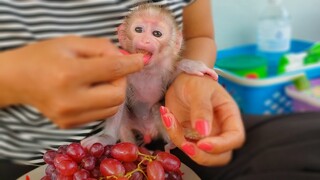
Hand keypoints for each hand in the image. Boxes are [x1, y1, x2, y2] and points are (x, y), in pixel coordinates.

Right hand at [0, 36, 143, 127]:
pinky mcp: (69, 126)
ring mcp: (69, 117)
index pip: (111, 70)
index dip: (131, 64)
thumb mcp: (72, 43)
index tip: (142, 60)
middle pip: (117, 95)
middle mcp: (70, 100)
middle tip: (110, 71)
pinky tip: (90, 92)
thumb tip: (127, 59)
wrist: (19, 79)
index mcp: (69, 75)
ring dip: (114, 92)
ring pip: (113, 108)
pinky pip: (101, 115)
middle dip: (121, 81)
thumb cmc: (45, 56)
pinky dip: (103, 102)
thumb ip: (102, 48)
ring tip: (99, 81)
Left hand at [161, 73, 244, 165]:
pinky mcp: (190, 137)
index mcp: (229, 116)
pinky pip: (182, 144)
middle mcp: (220, 130)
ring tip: (170, 119)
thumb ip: (202, 109)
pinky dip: (173, 134)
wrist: (181, 80)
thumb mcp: (199, 90)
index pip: (235, 138)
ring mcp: (205, 136)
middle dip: (203, 156)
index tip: (202, 143)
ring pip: (201, 155)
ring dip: (183, 145)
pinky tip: (167, 116)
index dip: (221, 145)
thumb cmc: (195, 81)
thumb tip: (203, 132)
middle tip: (185, 144)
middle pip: (221, 156)